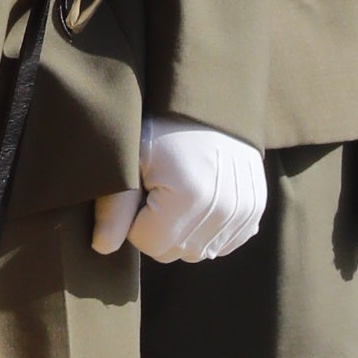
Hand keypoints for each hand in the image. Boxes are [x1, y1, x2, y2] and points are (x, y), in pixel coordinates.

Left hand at [90, 115, 269, 265]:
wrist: (213, 106)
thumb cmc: (166, 129)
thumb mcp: (133, 157)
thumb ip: (116, 206)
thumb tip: (102, 248)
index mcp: (189, 198)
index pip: (147, 243)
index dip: (135, 220)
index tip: (140, 191)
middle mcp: (221, 211)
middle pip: (173, 252)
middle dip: (158, 229)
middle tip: (158, 191)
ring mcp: (242, 213)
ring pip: (198, 252)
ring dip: (183, 233)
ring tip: (180, 193)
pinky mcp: (254, 213)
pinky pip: (222, 245)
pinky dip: (209, 232)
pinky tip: (202, 201)